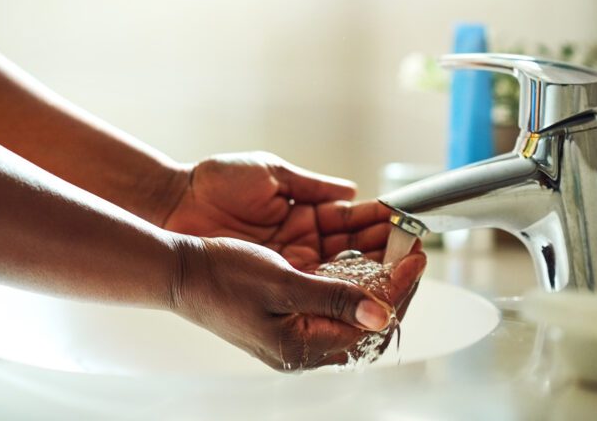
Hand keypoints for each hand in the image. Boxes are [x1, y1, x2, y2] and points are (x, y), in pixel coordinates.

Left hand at [163, 152, 393, 269]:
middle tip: (416, 252)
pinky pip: (317, 291)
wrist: (175, 203)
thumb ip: (312, 186)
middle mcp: (302, 244)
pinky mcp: (275, 285)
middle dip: (387, 252)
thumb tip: (352, 190)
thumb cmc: (218, 182)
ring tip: (401, 269)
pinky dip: (343, 290)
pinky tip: (367, 288)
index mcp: (305, 214)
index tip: (406, 222)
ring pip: (342, 275)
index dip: (381, 224)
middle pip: (355, 253)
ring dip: (373, 272)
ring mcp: (290, 266)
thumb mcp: (271, 173)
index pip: (353, 222)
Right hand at [172, 236, 425, 369]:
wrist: (180, 272)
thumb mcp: (282, 284)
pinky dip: (352, 279)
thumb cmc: (222, 277)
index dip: (399, 288)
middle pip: (366, 320)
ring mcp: (295, 332)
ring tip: (395, 250)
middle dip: (394, 284)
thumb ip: (333, 299)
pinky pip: (332, 302)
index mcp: (302, 346)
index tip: (415, 257)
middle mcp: (302, 346)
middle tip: (412, 250)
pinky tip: (362, 260)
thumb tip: (381, 314)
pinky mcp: (288, 316)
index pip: (370, 322)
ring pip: (352, 309)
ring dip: (376, 279)